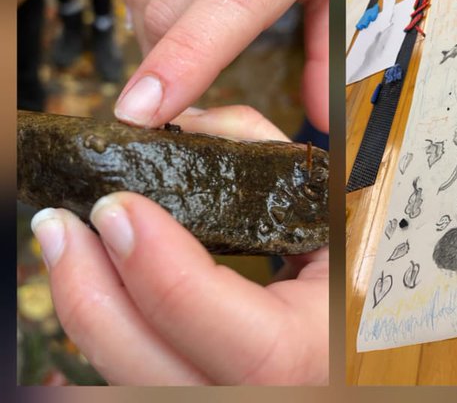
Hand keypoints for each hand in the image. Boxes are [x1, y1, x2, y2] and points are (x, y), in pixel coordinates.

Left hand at [31, 107, 327, 384]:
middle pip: (163, 379)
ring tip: (61, 240)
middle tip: (61, 224)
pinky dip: (103, 323)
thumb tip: (181, 122)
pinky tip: (88, 272)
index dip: (171, 279)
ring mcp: (231, 402)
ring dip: (86, 309)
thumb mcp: (327, 198)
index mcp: (319, 349)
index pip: (249, 346)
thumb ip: (261, 150)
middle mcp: (276, 396)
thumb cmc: (350, 247)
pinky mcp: (196, 389)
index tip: (119, 209)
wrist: (355, 313)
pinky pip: (136, 371)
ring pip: (135, 384)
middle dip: (97, 300)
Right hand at [116, 0, 327, 130]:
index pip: (228, 1)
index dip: (181, 62)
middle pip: (172, 4)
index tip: (143, 110)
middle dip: (165, 64)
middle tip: (183, 92)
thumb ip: (332, 49)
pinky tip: (168, 2)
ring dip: (150, 30)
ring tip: (181, 46)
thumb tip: (319, 117)